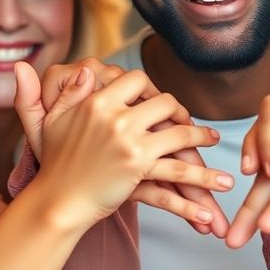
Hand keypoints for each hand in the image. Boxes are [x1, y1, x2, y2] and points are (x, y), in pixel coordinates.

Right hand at [13, 62, 229, 230]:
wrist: (56, 201)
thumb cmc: (54, 162)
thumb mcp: (54, 119)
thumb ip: (70, 92)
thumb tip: (83, 69)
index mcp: (98, 102)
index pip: (136, 79)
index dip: (152, 88)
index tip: (158, 100)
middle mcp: (117, 118)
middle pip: (165, 103)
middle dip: (181, 112)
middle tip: (188, 122)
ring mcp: (130, 143)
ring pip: (180, 135)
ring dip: (201, 139)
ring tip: (214, 143)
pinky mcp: (138, 169)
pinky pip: (176, 171)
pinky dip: (198, 179)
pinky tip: (216, 187)